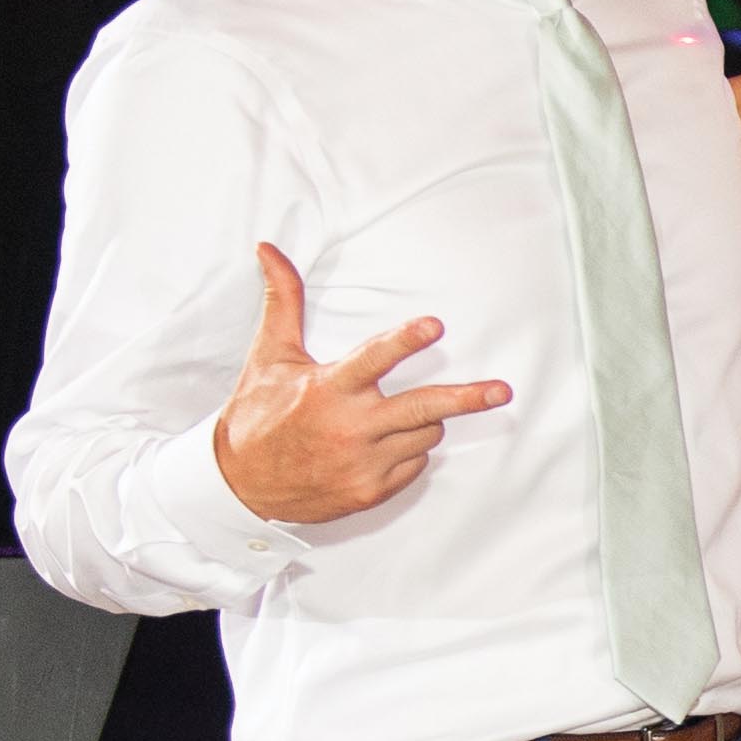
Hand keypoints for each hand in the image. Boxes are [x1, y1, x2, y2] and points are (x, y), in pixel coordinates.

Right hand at [208, 246, 508, 525]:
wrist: (239, 486)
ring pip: (424, 435)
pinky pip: (414, 465)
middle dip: (466, 398)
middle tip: (502, 391)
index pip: (373, 358)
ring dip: (423, 421)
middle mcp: (350, 427)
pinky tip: (382, 445)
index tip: (435, 326)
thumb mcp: (269, 356)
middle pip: (422, 409)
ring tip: (392, 416)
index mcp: (328, 389)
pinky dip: (409, 452)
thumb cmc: (256, 416)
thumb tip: (269, 248)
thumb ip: (283, 301)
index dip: (405, 341)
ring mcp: (362, 464)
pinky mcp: (370, 492)